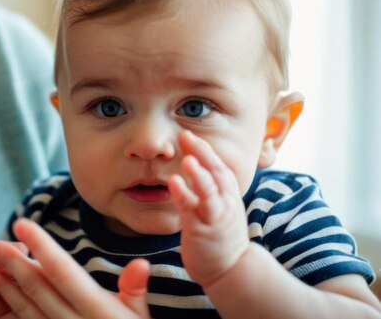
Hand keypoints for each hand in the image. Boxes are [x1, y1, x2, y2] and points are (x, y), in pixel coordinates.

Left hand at [0, 219, 151, 318]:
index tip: (21, 224)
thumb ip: (135, 290)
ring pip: (29, 312)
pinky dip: (13, 313)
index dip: (41, 246)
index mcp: (99, 311)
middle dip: (15, 265)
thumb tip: (140, 263)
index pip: (64, 272)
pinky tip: (3, 299)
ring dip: (9, 291)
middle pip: (40, 290)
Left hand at [167, 130, 249, 287]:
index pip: (219, 166)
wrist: (230, 270)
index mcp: (228, 195)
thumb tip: (196, 166)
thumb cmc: (219, 236)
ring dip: (199, 174)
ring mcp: (215, 216)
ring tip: (187, 159)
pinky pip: (193, 210)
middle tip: (186, 134)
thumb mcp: (218, 207)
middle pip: (217, 172)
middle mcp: (225, 202)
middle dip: (202, 152)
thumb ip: (208, 188)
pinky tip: (173, 182)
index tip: (190, 134)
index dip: (206, 150)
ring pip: (210, 191)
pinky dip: (184, 195)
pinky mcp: (203, 231)